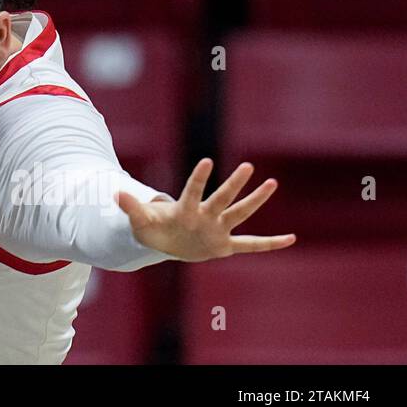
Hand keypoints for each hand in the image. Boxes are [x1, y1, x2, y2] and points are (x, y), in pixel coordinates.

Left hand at [117, 158, 295, 262]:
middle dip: (234, 184)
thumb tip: (115, 193)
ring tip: (272, 182)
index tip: (208, 161)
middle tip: (249, 165)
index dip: (198, 178)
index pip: (192, 192)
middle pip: (223, 198)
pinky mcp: (225, 246)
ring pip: (240, 213)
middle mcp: (206, 216)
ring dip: (255, 200)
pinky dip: (270, 244)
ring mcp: (218, 229)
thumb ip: (132, 207)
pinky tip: (291, 239)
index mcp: (186, 211)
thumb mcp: (140, 220)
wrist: (168, 242)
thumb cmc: (154, 228)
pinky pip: (252, 245)